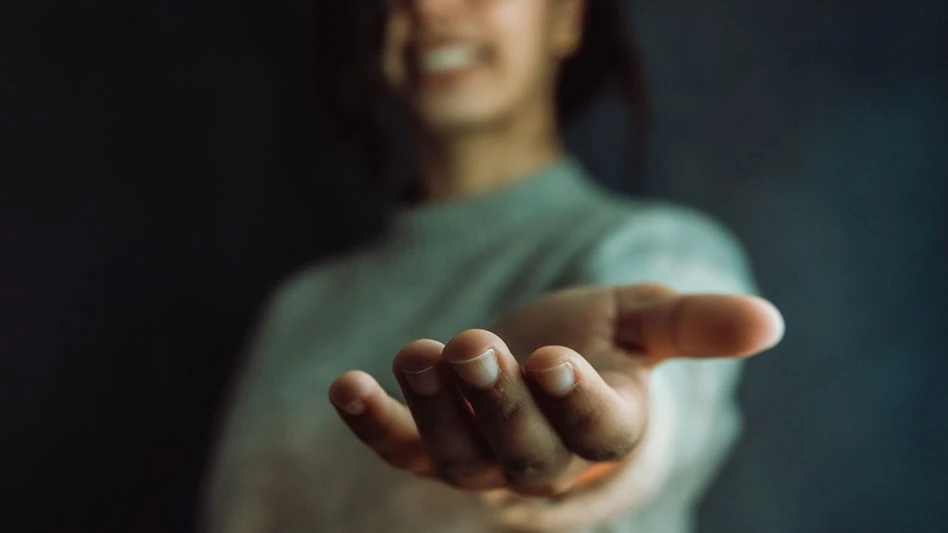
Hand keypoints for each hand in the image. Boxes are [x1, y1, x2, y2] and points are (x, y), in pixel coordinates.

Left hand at [327, 284, 783, 516]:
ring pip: (459, 454)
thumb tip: (772, 322)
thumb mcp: (645, 321)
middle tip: (476, 348)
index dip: (577, 401)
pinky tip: (345, 386)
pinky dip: (373, 423)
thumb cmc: (601, 343)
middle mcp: (545, 459)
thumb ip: (698, 324)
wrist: (539, 366)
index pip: (597, 430)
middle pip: (524, 450)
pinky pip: (400, 447)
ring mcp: (483, 459)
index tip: (557, 360)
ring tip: (419, 353)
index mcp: (606, 428)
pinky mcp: (431, 446)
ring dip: (433, 408)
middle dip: (498, 404)